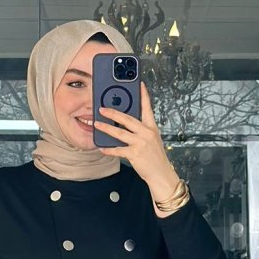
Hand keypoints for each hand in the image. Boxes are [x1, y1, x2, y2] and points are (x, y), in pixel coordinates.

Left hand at [96, 82, 179, 203]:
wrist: (161, 174)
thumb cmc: (156, 157)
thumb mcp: (152, 140)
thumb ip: (141, 130)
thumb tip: (125, 124)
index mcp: (152, 127)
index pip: (147, 107)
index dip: (143, 95)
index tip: (139, 84)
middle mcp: (147, 133)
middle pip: (127, 119)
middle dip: (113, 112)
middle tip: (102, 108)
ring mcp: (141, 143)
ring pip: (119, 133)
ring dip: (106, 128)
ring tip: (96, 124)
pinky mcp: (135, 154)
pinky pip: (118, 150)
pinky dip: (109, 149)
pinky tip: (102, 147)